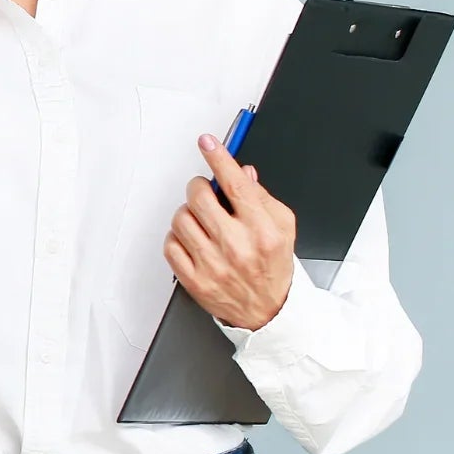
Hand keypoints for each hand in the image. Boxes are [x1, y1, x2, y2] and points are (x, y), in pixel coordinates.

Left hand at [164, 136, 295, 330]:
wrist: (269, 311)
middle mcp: (236, 246)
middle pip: (200, 197)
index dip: (218, 158)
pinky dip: (177, 237)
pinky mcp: (194, 280)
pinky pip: (170, 244)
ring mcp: (213, 265)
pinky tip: (193, 241)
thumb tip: (242, 172)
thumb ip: (262, 197)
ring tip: (202, 221)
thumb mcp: (283, 227)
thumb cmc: (274, 265)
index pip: (235, 184)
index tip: (207, 142)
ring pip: (181, 218)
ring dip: (188, 213)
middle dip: (199, 187)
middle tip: (205, 192)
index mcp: (262, 230)